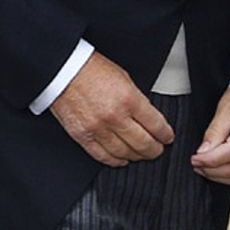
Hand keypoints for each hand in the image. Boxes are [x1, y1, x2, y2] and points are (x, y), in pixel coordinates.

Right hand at [50, 52, 173, 165]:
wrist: (62, 69)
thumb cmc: (90, 69)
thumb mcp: (123, 78)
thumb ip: (137, 100)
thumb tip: (148, 119)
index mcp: (129, 99)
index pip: (157, 126)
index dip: (166, 135)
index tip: (167, 137)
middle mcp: (115, 117)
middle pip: (144, 144)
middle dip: (155, 149)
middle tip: (157, 149)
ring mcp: (98, 128)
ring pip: (125, 153)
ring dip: (136, 156)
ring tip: (140, 154)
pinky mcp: (82, 135)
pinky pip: (103, 156)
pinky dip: (115, 161)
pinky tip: (121, 159)